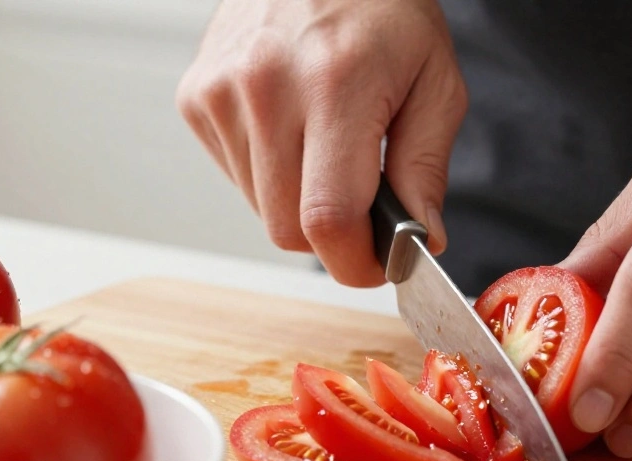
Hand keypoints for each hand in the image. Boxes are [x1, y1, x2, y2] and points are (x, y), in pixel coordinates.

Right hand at [176, 0, 466, 285]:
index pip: (328, 219)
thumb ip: (427, 169)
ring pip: (260, 210)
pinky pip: (237, 177)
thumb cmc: (383, 10)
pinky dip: (269, 174)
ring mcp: (220, 92)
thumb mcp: (435, 81)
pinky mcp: (196, 97)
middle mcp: (265, 87)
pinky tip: (291, 128)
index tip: (375, 266)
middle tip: (364, 202)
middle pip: (287, 230)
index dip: (354, 264)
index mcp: (335, 85)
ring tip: (325, 145)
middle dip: (331, 237)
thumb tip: (421, 242)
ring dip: (298, 202)